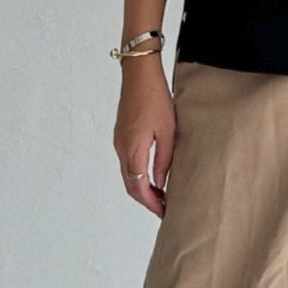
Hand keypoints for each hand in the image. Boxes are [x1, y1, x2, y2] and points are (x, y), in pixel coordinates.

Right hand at [113, 61, 175, 216]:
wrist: (139, 74)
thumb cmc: (156, 98)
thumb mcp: (167, 131)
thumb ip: (164, 160)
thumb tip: (161, 183)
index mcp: (133, 149)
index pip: (138, 187)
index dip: (151, 203)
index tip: (164, 212)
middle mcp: (121, 148)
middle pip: (130, 184)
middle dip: (146, 200)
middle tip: (164, 209)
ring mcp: (119, 141)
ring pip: (128, 175)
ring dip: (142, 188)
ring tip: (162, 195)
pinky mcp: (121, 135)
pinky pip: (127, 163)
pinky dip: (138, 175)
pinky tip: (152, 176)